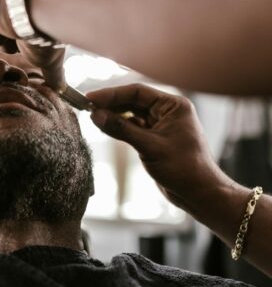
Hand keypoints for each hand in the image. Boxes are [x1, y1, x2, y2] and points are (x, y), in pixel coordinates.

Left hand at [0, 0, 64, 88]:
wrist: (36, 8)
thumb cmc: (47, 31)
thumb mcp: (50, 57)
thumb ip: (53, 73)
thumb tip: (61, 89)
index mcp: (25, 1)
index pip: (12, 28)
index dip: (18, 41)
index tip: (26, 40)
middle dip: (6, 40)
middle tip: (17, 34)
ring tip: (7, 23)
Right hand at [86, 84, 225, 210]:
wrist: (199, 194)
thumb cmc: (183, 169)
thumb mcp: (149, 146)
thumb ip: (122, 129)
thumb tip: (96, 115)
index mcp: (173, 106)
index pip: (138, 92)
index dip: (112, 94)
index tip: (91, 97)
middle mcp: (167, 111)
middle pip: (133, 101)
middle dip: (111, 104)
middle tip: (88, 106)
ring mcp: (160, 124)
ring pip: (131, 114)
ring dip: (113, 115)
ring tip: (93, 116)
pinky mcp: (154, 138)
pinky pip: (133, 127)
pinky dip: (119, 127)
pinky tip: (105, 127)